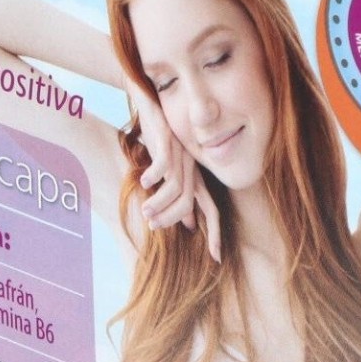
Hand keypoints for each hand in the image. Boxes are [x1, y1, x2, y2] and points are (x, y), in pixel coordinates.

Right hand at [131, 89, 221, 262]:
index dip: (217, 233)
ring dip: (159, 202)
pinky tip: (143, 179)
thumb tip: (189, 224)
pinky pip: (164, 164)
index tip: (217, 257)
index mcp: (195, 178)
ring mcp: (182, 154)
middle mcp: (193, 168)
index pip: (212, 210)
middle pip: (190, 202)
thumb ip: (179, 196)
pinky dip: (154, 175)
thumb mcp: (170, 173)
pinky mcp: (169, 139)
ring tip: (144, 209)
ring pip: (175, 188)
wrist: (151, 104)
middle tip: (153, 226)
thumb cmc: (159, 140)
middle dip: (172, 219)